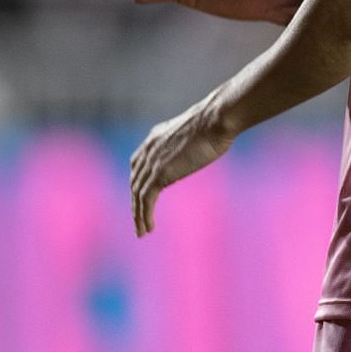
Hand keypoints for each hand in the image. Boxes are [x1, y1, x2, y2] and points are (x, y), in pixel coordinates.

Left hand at [129, 102, 234, 236]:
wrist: (214, 120)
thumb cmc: (215, 122)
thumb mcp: (195, 133)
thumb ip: (188, 143)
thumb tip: (199, 146)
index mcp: (155, 137)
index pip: (138, 163)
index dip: (138, 181)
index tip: (141, 197)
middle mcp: (149, 149)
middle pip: (135, 180)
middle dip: (135, 202)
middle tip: (139, 220)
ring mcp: (152, 161)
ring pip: (137, 193)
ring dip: (138, 215)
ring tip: (142, 231)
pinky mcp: (159, 174)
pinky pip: (146, 200)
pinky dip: (144, 216)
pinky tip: (148, 228)